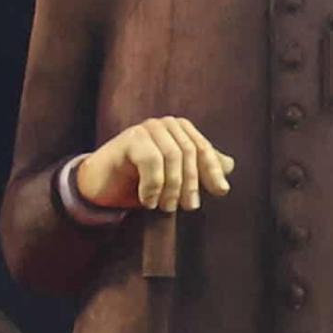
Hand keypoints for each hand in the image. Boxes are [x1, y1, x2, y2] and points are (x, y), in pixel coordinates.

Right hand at [72, 118, 232, 212]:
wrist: (102, 187)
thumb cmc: (141, 182)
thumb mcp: (175, 178)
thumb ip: (199, 169)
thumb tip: (230, 165)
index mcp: (180, 130)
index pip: (203, 148)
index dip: (212, 170)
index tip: (220, 192)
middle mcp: (165, 125)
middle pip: (189, 152)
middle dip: (191, 182)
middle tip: (188, 207)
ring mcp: (146, 128)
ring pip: (172, 156)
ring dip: (171, 187)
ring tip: (165, 206)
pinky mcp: (130, 138)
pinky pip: (151, 160)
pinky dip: (153, 185)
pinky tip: (148, 201)